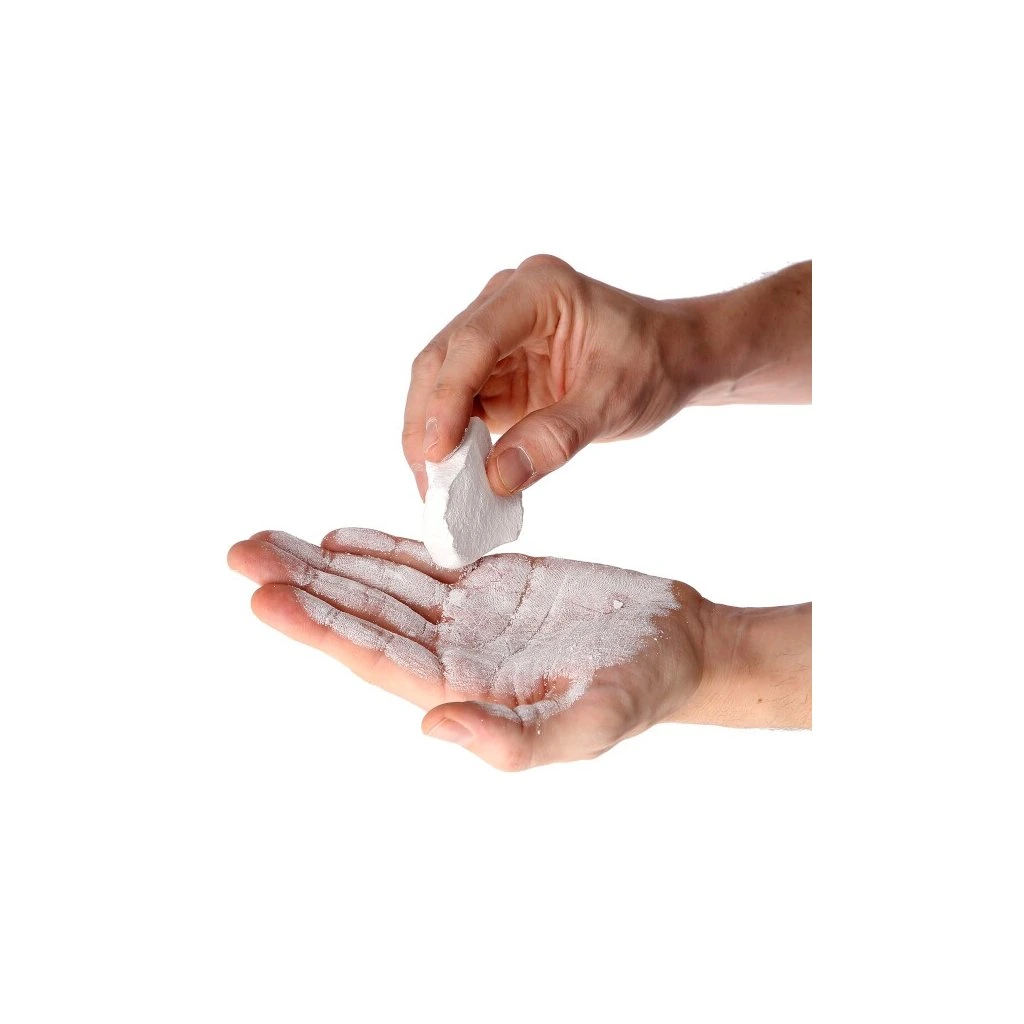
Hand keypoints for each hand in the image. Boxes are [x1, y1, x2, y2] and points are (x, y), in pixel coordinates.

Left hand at [227, 527, 707, 769]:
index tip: (265, 597)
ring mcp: (470, 616)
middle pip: (362, 616)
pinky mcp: (491, 586)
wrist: (678, 647)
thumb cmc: (643, 691)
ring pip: (383, 586)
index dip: (320, 628)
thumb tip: (429, 725)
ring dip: (324, 565)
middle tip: (239, 555)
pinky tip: (338, 537)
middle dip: (300, 587)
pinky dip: (379, 548)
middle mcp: (454, 652)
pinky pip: (423, 564)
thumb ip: (516, 740)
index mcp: (466, 687)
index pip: (377, 655)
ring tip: (267, 543)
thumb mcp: (591, 726)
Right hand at [402, 255, 811, 497]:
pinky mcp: (493, 370)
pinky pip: (458, 406)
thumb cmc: (654, 363)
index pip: (474, 341)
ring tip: (439, 491)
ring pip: (439, 385)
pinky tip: (457, 480)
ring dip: (432, 438)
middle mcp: (504, 304)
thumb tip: (496, 478)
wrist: (673, 357)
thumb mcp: (616, 402)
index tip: (436, 453)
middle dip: (427, 423)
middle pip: (442, 361)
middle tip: (430, 486)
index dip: (447, 398)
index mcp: (538, 291)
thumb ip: (557, 437)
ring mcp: (495, 336)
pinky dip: (453, 444)